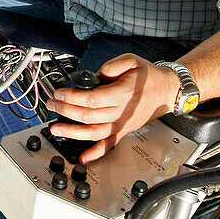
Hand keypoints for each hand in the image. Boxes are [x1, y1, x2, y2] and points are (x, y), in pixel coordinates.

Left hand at [48, 54, 179, 162]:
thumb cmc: (150, 77)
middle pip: (88, 115)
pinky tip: (83, 158)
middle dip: (65, 110)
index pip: (91, 99)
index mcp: (122, 94)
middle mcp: (121, 112)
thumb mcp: (131, 60)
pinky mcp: (123, 131)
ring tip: (56, 129)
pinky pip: (108, 145)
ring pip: (94, 133)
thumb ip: (111, 66)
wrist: (168, 91)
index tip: (59, 93)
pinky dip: (95, 153)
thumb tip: (96, 75)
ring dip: (72, 132)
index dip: (72, 97)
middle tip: (52, 104)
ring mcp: (122, 124)